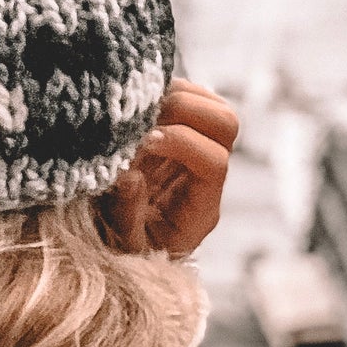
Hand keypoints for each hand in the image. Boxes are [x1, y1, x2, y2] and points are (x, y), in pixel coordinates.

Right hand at [101, 79, 238, 257]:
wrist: (121, 253)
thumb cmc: (122, 254)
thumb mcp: (121, 247)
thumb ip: (126, 214)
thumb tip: (128, 175)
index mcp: (200, 210)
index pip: (214, 163)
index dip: (182, 144)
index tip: (143, 142)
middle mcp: (206, 177)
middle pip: (226, 123)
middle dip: (186, 108)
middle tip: (143, 114)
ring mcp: (194, 152)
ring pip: (210, 104)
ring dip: (175, 94)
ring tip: (136, 107)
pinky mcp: (177, 136)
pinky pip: (186, 99)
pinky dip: (163, 92)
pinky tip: (135, 104)